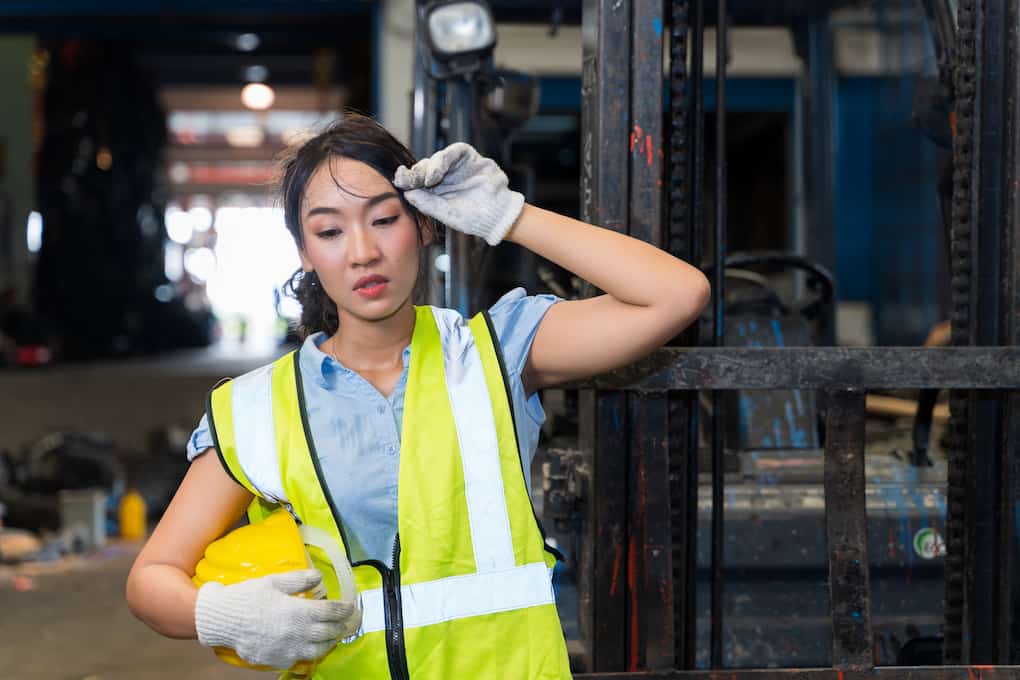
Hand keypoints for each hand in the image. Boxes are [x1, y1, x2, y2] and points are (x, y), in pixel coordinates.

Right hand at [194, 569, 360, 668]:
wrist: (222, 619)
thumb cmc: (248, 597)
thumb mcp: (274, 581)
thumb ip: (299, 580)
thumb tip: (318, 577)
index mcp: (298, 611)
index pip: (330, 612)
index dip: (343, 609)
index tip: (350, 607)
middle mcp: (297, 633)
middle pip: (328, 632)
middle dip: (340, 626)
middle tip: (345, 622)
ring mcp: (288, 649)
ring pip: (318, 650)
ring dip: (329, 642)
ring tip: (332, 636)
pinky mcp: (277, 660)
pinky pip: (300, 659)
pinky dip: (309, 653)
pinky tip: (310, 647)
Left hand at [393, 142, 524, 245]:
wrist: (499, 215)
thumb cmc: (474, 219)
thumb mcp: (447, 214)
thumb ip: (428, 204)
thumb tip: (407, 194)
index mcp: (436, 191)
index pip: (417, 181)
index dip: (408, 179)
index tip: (399, 180)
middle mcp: (444, 177)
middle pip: (424, 168)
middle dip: (416, 172)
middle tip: (408, 178)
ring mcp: (456, 167)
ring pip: (437, 158)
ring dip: (430, 167)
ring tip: (427, 179)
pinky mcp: (469, 158)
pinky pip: (455, 151)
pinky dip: (446, 158)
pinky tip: (439, 170)